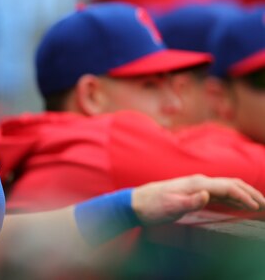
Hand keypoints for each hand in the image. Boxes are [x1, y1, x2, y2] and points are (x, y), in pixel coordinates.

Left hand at [132, 175, 264, 225]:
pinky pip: (218, 192)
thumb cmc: (152, 207)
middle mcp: (198, 181)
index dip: (245, 196)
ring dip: (243, 194)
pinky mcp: (193, 192)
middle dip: (250, 192)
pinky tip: (238, 203)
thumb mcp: (170, 207)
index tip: (257, 207)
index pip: (227, 187)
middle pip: (231, 183)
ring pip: (226, 187)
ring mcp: (196, 185)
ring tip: (258, 204)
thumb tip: (207, 195)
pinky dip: (232, 197)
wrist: (135, 203)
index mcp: (196, 183)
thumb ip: (190, 202)